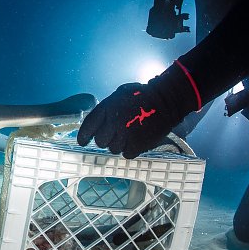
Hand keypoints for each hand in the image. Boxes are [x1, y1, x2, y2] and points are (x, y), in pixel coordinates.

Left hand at [77, 62, 200, 157]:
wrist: (165, 100)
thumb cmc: (142, 95)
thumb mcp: (119, 95)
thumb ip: (106, 108)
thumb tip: (98, 123)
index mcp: (107, 108)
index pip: (88, 126)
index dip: (84, 136)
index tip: (83, 142)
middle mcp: (113, 122)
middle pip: (100, 141)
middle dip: (105, 139)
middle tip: (115, 134)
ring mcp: (125, 135)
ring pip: (113, 149)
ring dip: (119, 144)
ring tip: (129, 134)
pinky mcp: (137, 145)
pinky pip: (126, 154)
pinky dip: (130, 150)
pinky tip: (136, 140)